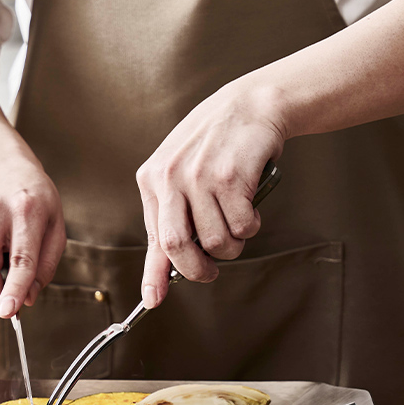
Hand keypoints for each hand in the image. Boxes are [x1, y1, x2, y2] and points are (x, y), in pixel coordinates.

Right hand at [0, 153, 66, 317]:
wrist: (0, 166)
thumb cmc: (35, 200)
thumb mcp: (55, 226)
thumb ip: (46, 266)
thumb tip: (28, 299)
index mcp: (26, 211)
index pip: (20, 259)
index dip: (14, 289)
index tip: (9, 311)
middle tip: (8, 305)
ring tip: (5, 259)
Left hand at [136, 75, 285, 307]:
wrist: (251, 104)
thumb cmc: (216, 144)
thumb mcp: (180, 171)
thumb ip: (171, 215)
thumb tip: (163, 271)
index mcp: (152, 178)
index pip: (153, 238)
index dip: (154, 274)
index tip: (153, 300)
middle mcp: (170, 177)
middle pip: (177, 247)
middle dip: (197, 270)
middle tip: (211, 271)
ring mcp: (199, 176)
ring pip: (214, 241)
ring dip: (232, 245)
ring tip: (237, 225)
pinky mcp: (230, 177)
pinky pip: (242, 227)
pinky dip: (251, 226)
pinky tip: (250, 207)